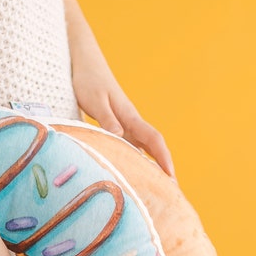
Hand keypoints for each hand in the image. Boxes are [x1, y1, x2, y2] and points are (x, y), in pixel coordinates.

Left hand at [72, 56, 174, 178]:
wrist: (84, 62)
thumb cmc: (88, 80)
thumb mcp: (95, 100)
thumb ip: (106, 119)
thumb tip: (120, 137)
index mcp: (129, 116)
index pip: (153, 140)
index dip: (163, 158)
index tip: (170, 177)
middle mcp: (130, 122)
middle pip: (152, 148)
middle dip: (162, 169)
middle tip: (168, 193)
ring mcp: (123, 124)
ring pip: (141, 149)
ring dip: (148, 168)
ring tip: (151, 190)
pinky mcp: (114, 125)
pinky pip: (127, 147)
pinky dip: (132, 161)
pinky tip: (130, 173)